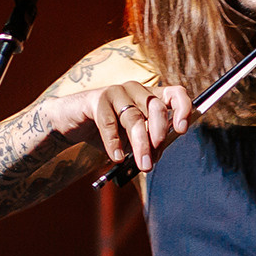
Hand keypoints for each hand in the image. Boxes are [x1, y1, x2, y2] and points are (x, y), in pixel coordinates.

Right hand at [40, 80, 193, 171]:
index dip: (183, 109)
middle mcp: (137, 90)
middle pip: (156, 109)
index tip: (182, 130)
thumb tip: (155, 157)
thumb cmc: (107, 130)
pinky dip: (113, 142)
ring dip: (140, 145)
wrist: (73, 122)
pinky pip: (109, 122)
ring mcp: (117, 92)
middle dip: (158, 136)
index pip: (175, 94)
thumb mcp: (131, 139)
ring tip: (142, 165)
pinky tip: (116, 158)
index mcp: (151, 96)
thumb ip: (146, 144)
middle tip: (153, 160)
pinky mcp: (97, 98)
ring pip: (134, 118)